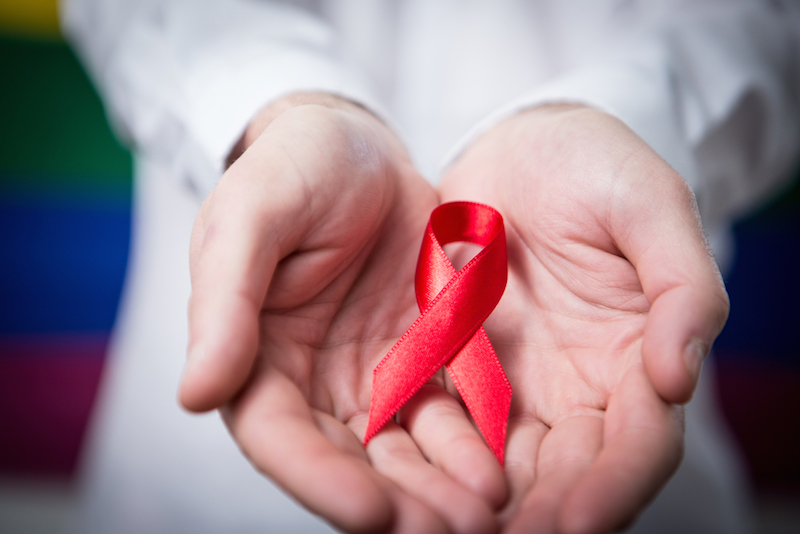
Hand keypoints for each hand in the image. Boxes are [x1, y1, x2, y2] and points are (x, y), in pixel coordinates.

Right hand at [179, 94, 505, 533]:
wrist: (355, 142)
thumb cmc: (290, 168)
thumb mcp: (251, 216)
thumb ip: (225, 301)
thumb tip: (195, 393)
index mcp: (256, 355)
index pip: (279, 436)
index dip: (320, 479)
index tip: (373, 513)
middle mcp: (313, 380)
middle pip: (350, 459)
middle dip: (396, 503)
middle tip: (449, 532)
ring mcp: (373, 371)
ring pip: (405, 448)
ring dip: (442, 486)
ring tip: (487, 512)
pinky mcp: (424, 355)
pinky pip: (450, 406)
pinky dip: (474, 440)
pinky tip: (505, 463)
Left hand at [438, 105, 728, 533]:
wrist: (517, 142)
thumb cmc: (593, 164)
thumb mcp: (649, 204)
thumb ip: (681, 284)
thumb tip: (679, 376)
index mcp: (637, 356)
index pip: (636, 442)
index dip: (613, 485)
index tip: (578, 522)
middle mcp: (580, 385)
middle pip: (570, 470)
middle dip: (543, 513)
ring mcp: (518, 380)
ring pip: (508, 461)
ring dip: (484, 503)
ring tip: (449, 529)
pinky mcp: (461, 364)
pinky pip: (450, 420)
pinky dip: (438, 458)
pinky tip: (413, 482)